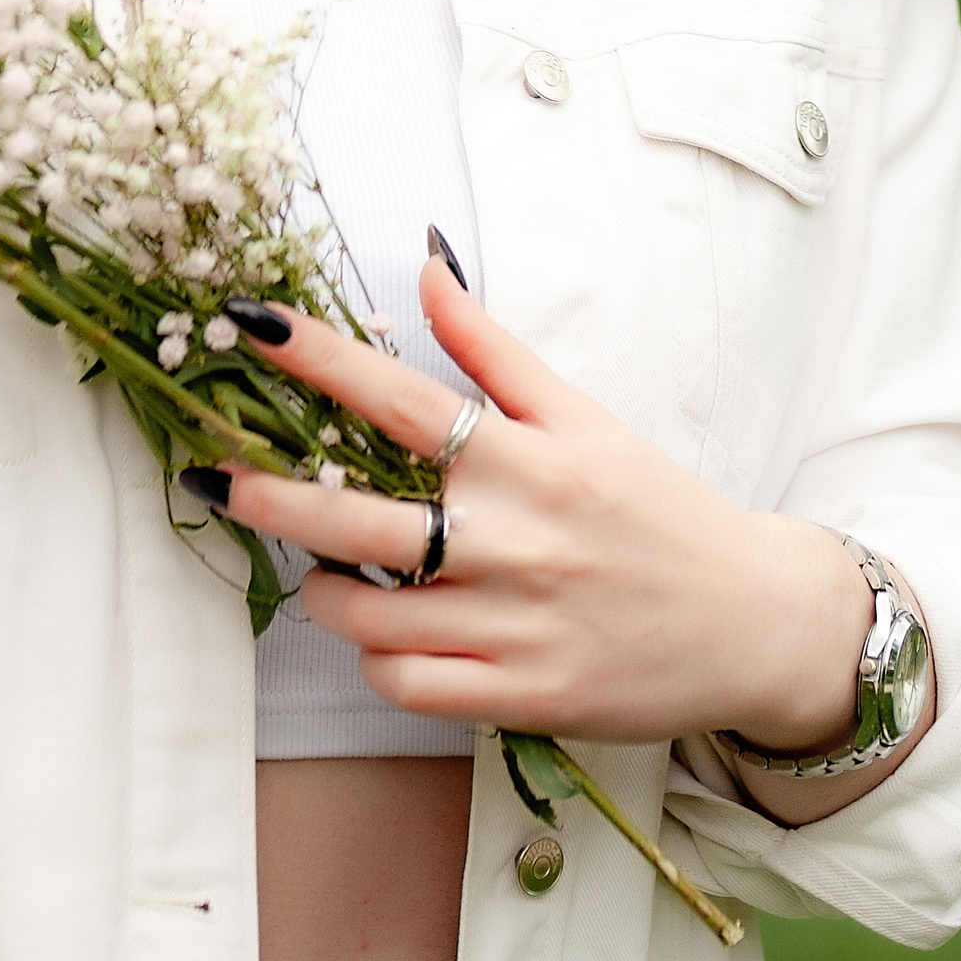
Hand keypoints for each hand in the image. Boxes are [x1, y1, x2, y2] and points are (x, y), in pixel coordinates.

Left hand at [221, 258, 869, 754]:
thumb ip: (493, 347)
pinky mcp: (523, 697)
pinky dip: (375, 659)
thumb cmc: (657, 509)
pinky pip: (407, 684)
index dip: (314, 355)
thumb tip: (425, 263)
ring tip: (318, 565)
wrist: (751, 622)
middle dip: (269, 493)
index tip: (246, 321)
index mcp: (527, 459)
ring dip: (322, 588)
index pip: (398, 396)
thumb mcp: (584, 417)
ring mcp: (516, 626)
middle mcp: (515, 540)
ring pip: (369, 614)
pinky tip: (379, 632)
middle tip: (209, 473)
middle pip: (358, 517)